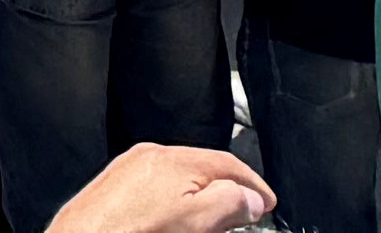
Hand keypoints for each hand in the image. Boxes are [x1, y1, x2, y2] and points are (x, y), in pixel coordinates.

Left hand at [41, 146, 276, 232]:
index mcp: (173, 159)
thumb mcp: (194, 224)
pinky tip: (174, 222)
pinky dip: (175, 201)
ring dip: (201, 197)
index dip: (253, 186)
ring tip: (212, 224)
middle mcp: (148, 156)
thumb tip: (251, 198)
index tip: (267, 203)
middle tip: (246, 215)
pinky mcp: (112, 189)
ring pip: (179, 178)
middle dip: (228, 191)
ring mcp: (127, 171)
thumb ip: (228, 205)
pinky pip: (156, 187)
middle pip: (203, 168)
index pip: (228, 163)